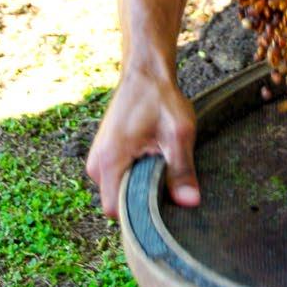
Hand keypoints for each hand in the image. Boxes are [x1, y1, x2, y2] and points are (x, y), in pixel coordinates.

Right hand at [86, 69, 199, 218]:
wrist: (145, 73)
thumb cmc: (160, 99)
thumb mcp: (178, 134)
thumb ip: (181, 170)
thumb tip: (190, 203)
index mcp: (109, 162)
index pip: (116, 211)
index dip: (140, 213)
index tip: (162, 201)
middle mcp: (96, 165)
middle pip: (118, 202)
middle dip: (142, 198)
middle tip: (166, 178)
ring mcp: (98, 160)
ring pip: (119, 190)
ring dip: (140, 184)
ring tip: (159, 162)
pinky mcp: (104, 155)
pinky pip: (119, 178)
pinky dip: (135, 174)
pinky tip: (151, 158)